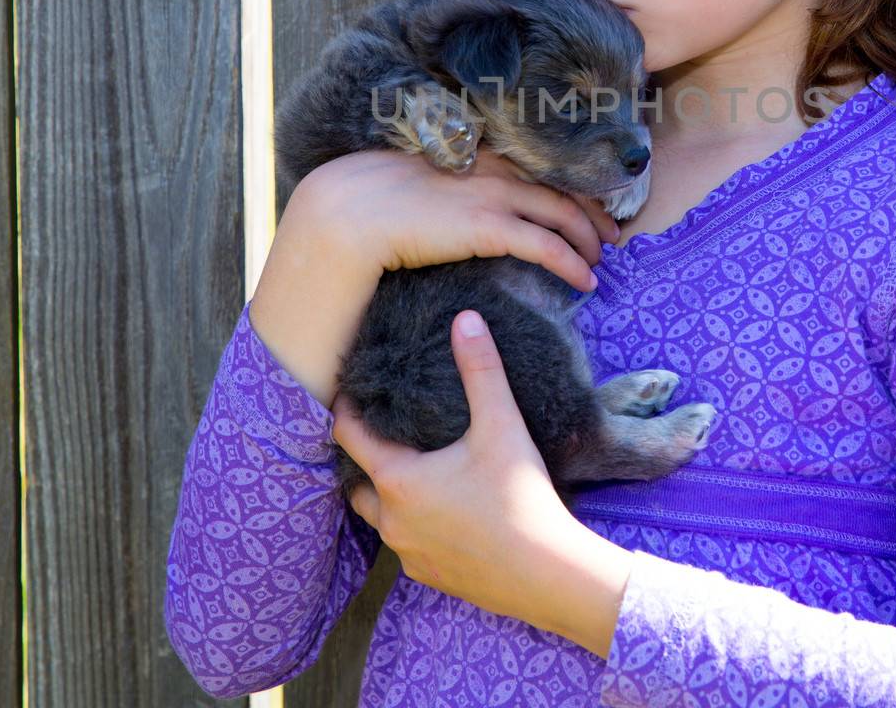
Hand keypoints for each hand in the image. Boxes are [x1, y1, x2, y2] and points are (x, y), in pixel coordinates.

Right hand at [304, 145, 621, 291]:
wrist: (353, 209)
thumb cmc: (372, 200)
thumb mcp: (419, 181)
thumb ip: (446, 186)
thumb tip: (452, 206)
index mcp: (478, 156)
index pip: (540, 170)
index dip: (570, 190)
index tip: (588, 208)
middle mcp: (494, 171)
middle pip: (562, 190)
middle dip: (593, 216)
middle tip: (610, 238)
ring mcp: (495, 197)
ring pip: (563, 217)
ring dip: (588, 242)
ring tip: (599, 263)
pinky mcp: (491, 228)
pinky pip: (547, 247)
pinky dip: (573, 264)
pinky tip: (586, 281)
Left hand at [332, 309, 616, 637]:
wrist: (547, 575)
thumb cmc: (521, 498)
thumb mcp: (501, 425)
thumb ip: (481, 369)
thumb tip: (466, 319)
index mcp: (398, 480)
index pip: (350, 437)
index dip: (348, 410)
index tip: (350, 390)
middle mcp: (392, 520)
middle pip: (358, 483)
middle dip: (364, 459)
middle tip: (380, 434)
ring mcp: (409, 553)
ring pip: (382, 518)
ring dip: (388, 495)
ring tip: (410, 471)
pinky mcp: (431, 576)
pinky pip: (407, 545)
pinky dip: (413, 525)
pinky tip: (440, 512)